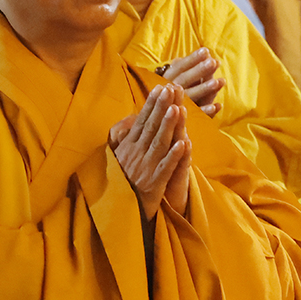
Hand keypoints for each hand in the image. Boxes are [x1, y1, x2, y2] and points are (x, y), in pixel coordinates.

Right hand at [110, 84, 191, 218]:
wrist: (119, 211)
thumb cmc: (121, 178)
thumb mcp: (116, 154)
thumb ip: (122, 134)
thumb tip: (131, 117)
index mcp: (128, 146)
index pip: (142, 121)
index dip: (152, 104)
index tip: (161, 87)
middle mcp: (135, 154)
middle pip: (151, 127)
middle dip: (161, 108)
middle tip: (171, 90)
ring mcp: (145, 168)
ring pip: (159, 143)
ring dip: (168, 126)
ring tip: (177, 109)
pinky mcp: (154, 183)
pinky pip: (165, 167)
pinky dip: (174, 155)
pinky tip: (184, 143)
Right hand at [160, 48, 224, 116]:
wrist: (159, 120)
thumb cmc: (174, 94)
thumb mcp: (179, 79)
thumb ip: (192, 68)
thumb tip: (208, 53)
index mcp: (166, 80)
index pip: (179, 67)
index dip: (192, 59)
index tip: (206, 51)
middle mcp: (168, 92)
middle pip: (184, 80)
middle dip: (199, 71)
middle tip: (213, 62)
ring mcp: (175, 106)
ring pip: (190, 97)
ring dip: (204, 89)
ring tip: (218, 82)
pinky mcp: (183, 121)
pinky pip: (196, 116)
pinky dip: (206, 111)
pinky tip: (217, 106)